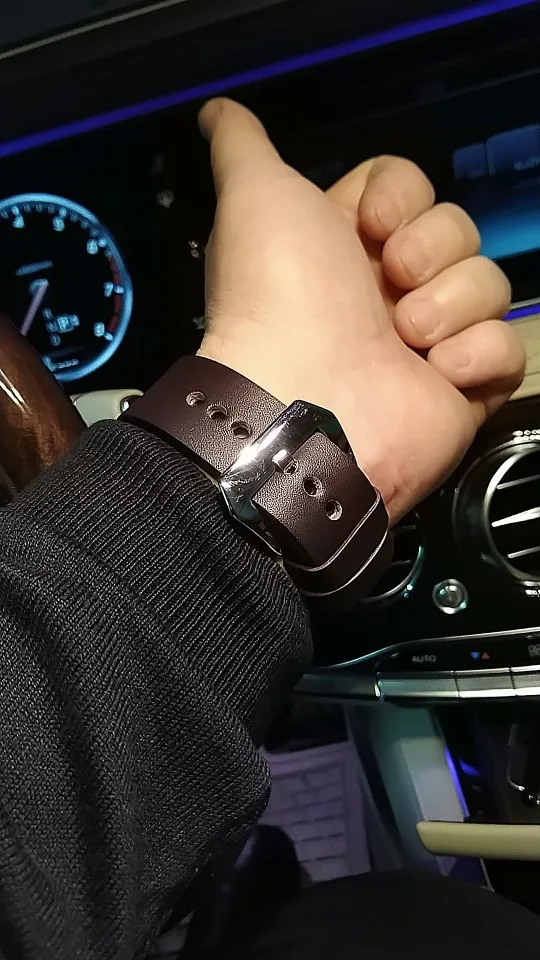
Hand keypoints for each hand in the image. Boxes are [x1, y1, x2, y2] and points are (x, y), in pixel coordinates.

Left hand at [198, 99, 524, 522]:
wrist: (305, 402)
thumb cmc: (280, 296)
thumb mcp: (254, 197)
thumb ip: (241, 146)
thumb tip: (218, 110)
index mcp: (347, 247)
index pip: (411, 188)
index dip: (402, 198)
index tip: (372, 224)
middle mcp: (388, 292)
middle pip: (456, 229)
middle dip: (431, 249)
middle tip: (391, 286)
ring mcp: (429, 344)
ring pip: (488, 285)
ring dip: (450, 305)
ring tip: (406, 340)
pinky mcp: (462, 390)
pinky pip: (506, 350)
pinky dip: (476, 357)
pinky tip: (436, 373)